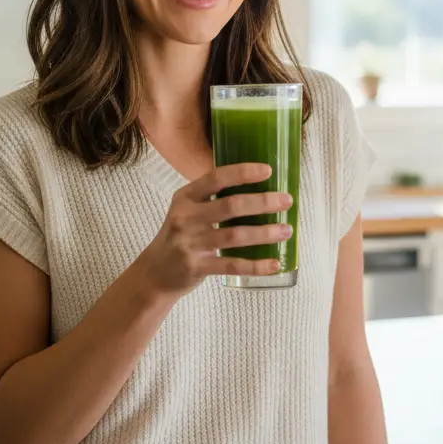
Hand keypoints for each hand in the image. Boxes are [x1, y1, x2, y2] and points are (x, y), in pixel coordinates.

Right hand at [134, 163, 292, 296]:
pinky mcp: (196, 267)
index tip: (268, 171)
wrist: (156, 272)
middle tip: (287, 201)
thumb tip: (259, 186)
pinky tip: (275, 263)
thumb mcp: (188, 209)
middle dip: (263, 202)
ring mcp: (190, 243)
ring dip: (265, 233)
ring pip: (234, 236)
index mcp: (186, 197)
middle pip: (230, 206)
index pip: (216, 178)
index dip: (243, 173)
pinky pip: (232, 265)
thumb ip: (214, 198)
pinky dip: (256, 265)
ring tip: (287, 230)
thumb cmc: (181, 235)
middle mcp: (186, 217)